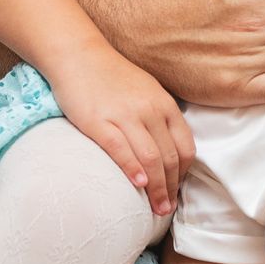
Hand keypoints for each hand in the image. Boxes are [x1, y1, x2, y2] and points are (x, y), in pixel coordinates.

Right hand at [48, 49, 193, 216]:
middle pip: (170, 158)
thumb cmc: (111, 76)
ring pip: (151, 158)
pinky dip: (132, 169)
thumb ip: (160, 115)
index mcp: (164, 104)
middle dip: (171, 188)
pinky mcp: (99, 121)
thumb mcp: (147, 90)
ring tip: (156, 208)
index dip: (184, 174)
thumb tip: (169, 148)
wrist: (78, 54)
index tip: (176, 190)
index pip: (186, 147)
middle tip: (166, 209)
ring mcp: (125, 115)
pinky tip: (137, 185)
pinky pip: (121, 149)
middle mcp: (150, 109)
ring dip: (156, 188)